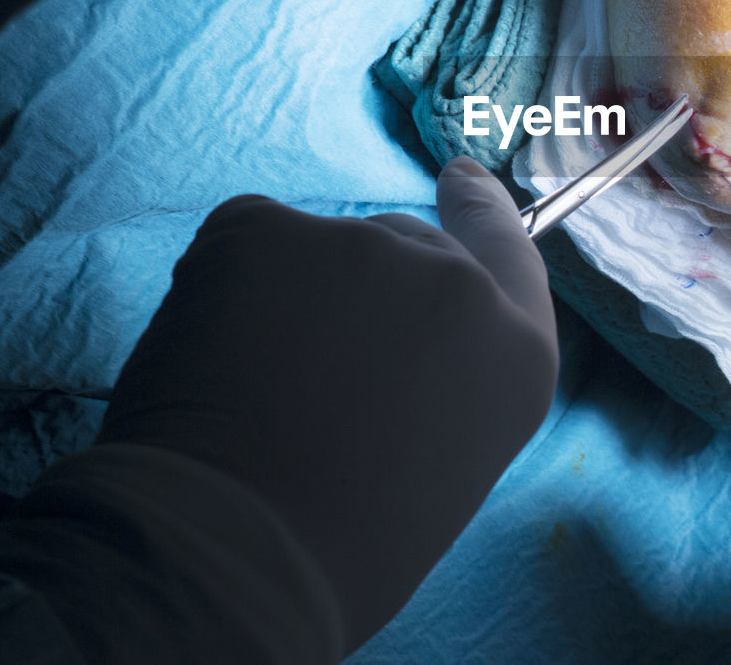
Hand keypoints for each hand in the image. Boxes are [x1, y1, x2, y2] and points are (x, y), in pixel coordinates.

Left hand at [96, 156, 558, 650]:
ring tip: (258, 391)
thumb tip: (384, 329)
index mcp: (515, 352)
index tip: (458, 175)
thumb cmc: (345, 543)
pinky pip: (248, 242)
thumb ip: (444, 374)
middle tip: (308, 377)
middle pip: (406, 249)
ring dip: (290, 300)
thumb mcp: (445, 458)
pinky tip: (215, 357)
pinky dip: (227, 287)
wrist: (229, 555)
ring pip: (320, 251)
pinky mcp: (268, 228)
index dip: (480, 210)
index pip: (506, 250)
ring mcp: (363, 247)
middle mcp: (455, 284)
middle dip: (361, 294)